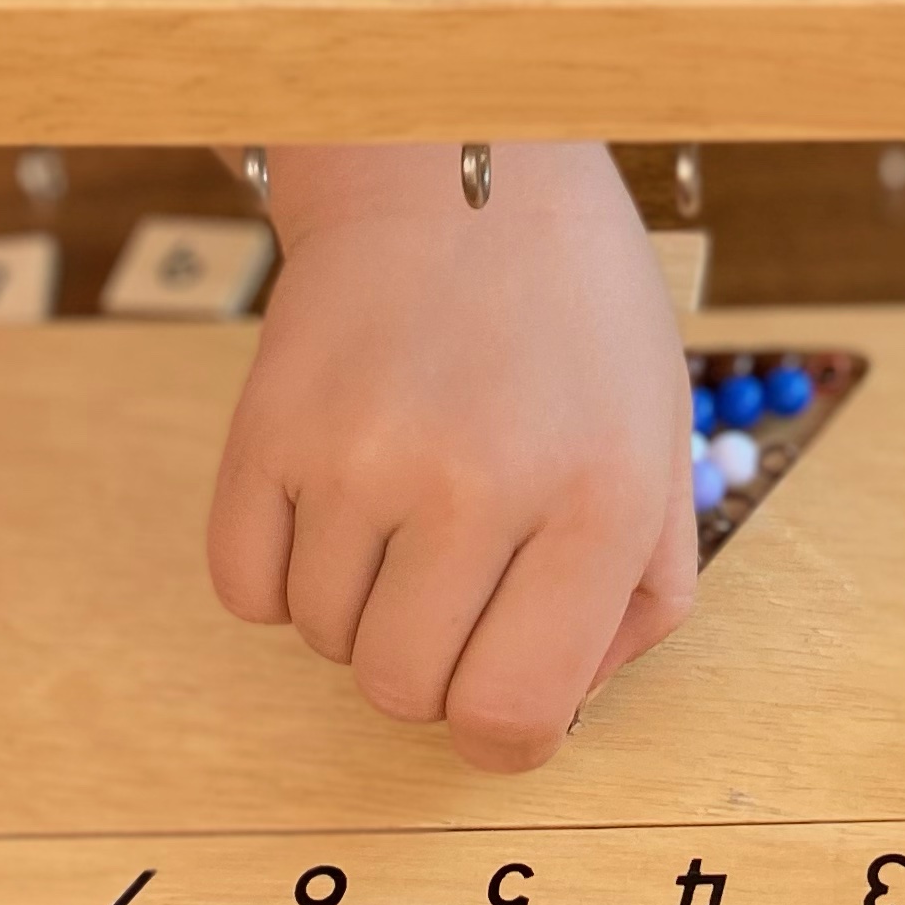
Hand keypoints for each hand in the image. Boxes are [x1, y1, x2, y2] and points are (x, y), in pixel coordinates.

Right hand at [210, 140, 697, 770]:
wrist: (460, 168)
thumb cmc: (575, 318)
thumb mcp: (659, 443)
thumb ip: (638, 596)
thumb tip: (552, 712)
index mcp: (598, 497)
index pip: (514, 716)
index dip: (505, 736)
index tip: (503, 699)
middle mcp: (478, 483)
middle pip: (405, 693)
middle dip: (432, 666)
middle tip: (459, 577)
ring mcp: (360, 457)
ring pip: (324, 643)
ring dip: (362, 607)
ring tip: (407, 505)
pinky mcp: (266, 430)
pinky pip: (245, 591)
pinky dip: (284, 572)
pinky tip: (338, 497)